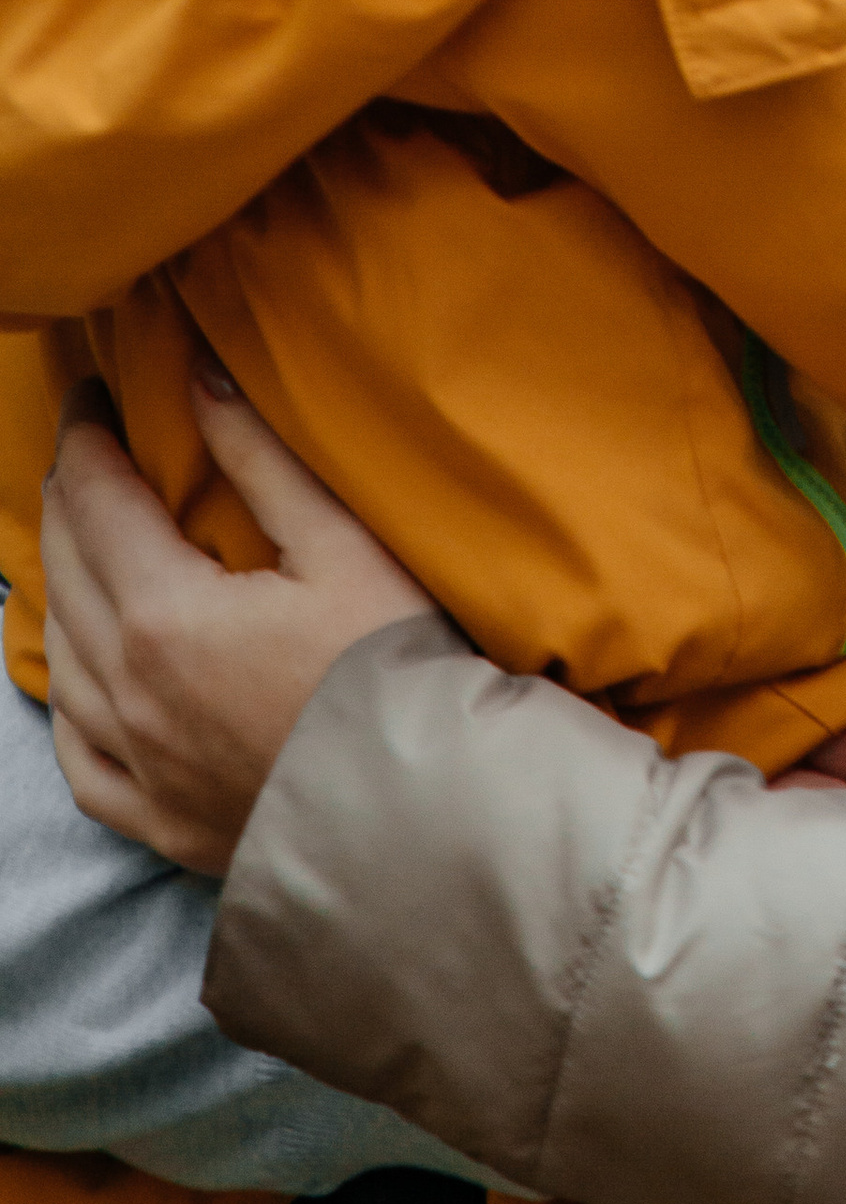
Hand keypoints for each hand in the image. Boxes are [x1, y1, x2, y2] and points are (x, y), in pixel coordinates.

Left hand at [43, 366, 428, 879]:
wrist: (425, 814)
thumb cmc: (395, 668)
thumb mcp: (341, 545)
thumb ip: (261, 461)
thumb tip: (201, 381)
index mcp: (163, 614)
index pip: (98, 503)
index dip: (87, 438)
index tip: (90, 395)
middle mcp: (126, 691)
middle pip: (68, 572)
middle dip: (69, 499)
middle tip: (83, 452)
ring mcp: (136, 764)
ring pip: (63, 658)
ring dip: (62, 587)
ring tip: (78, 545)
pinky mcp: (157, 821)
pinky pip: (78, 756)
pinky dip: (67, 702)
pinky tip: (80, 680)